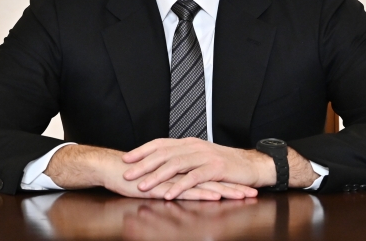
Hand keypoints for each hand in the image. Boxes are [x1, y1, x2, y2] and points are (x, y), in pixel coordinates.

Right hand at [44, 144, 256, 199]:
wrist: (113, 168)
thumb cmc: (133, 175)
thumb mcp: (157, 179)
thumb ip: (171, 181)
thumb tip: (184, 186)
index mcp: (182, 168)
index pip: (209, 174)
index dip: (226, 179)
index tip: (244, 185)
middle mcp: (181, 170)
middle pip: (212, 178)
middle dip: (233, 185)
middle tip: (252, 191)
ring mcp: (174, 177)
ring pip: (205, 184)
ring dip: (225, 191)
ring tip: (243, 196)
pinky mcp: (165, 185)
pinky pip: (187, 190)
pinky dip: (202, 193)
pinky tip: (215, 197)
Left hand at [122, 138, 320, 198]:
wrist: (253, 165)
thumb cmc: (226, 165)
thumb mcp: (201, 158)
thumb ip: (184, 159)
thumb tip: (163, 165)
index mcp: (189, 143)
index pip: (161, 143)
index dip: (143, 150)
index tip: (127, 159)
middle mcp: (195, 147)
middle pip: (164, 153)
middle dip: (144, 164)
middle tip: (127, 174)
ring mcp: (205, 157)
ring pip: (176, 165)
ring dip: (157, 176)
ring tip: (143, 186)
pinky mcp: (215, 169)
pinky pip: (194, 178)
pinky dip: (180, 186)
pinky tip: (170, 195)